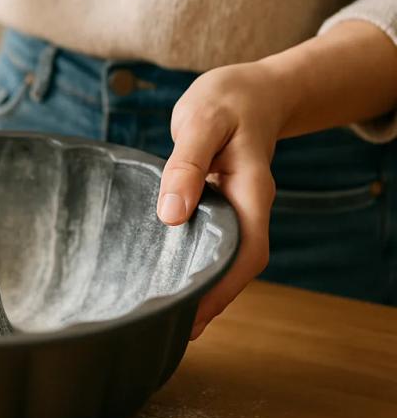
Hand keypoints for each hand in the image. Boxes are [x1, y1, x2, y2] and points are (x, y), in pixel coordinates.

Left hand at [156, 62, 287, 339]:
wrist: (248, 90)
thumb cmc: (226, 101)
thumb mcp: (203, 120)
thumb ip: (188, 164)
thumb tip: (171, 215)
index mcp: (251, 190)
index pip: (246, 252)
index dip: (222, 289)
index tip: (192, 316)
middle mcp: (247, 205)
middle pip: (237, 263)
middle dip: (211, 298)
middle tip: (170, 327)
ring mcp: (236, 205)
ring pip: (226, 254)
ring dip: (203, 283)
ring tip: (167, 313)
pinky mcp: (220, 201)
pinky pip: (213, 237)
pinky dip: (196, 257)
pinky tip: (170, 269)